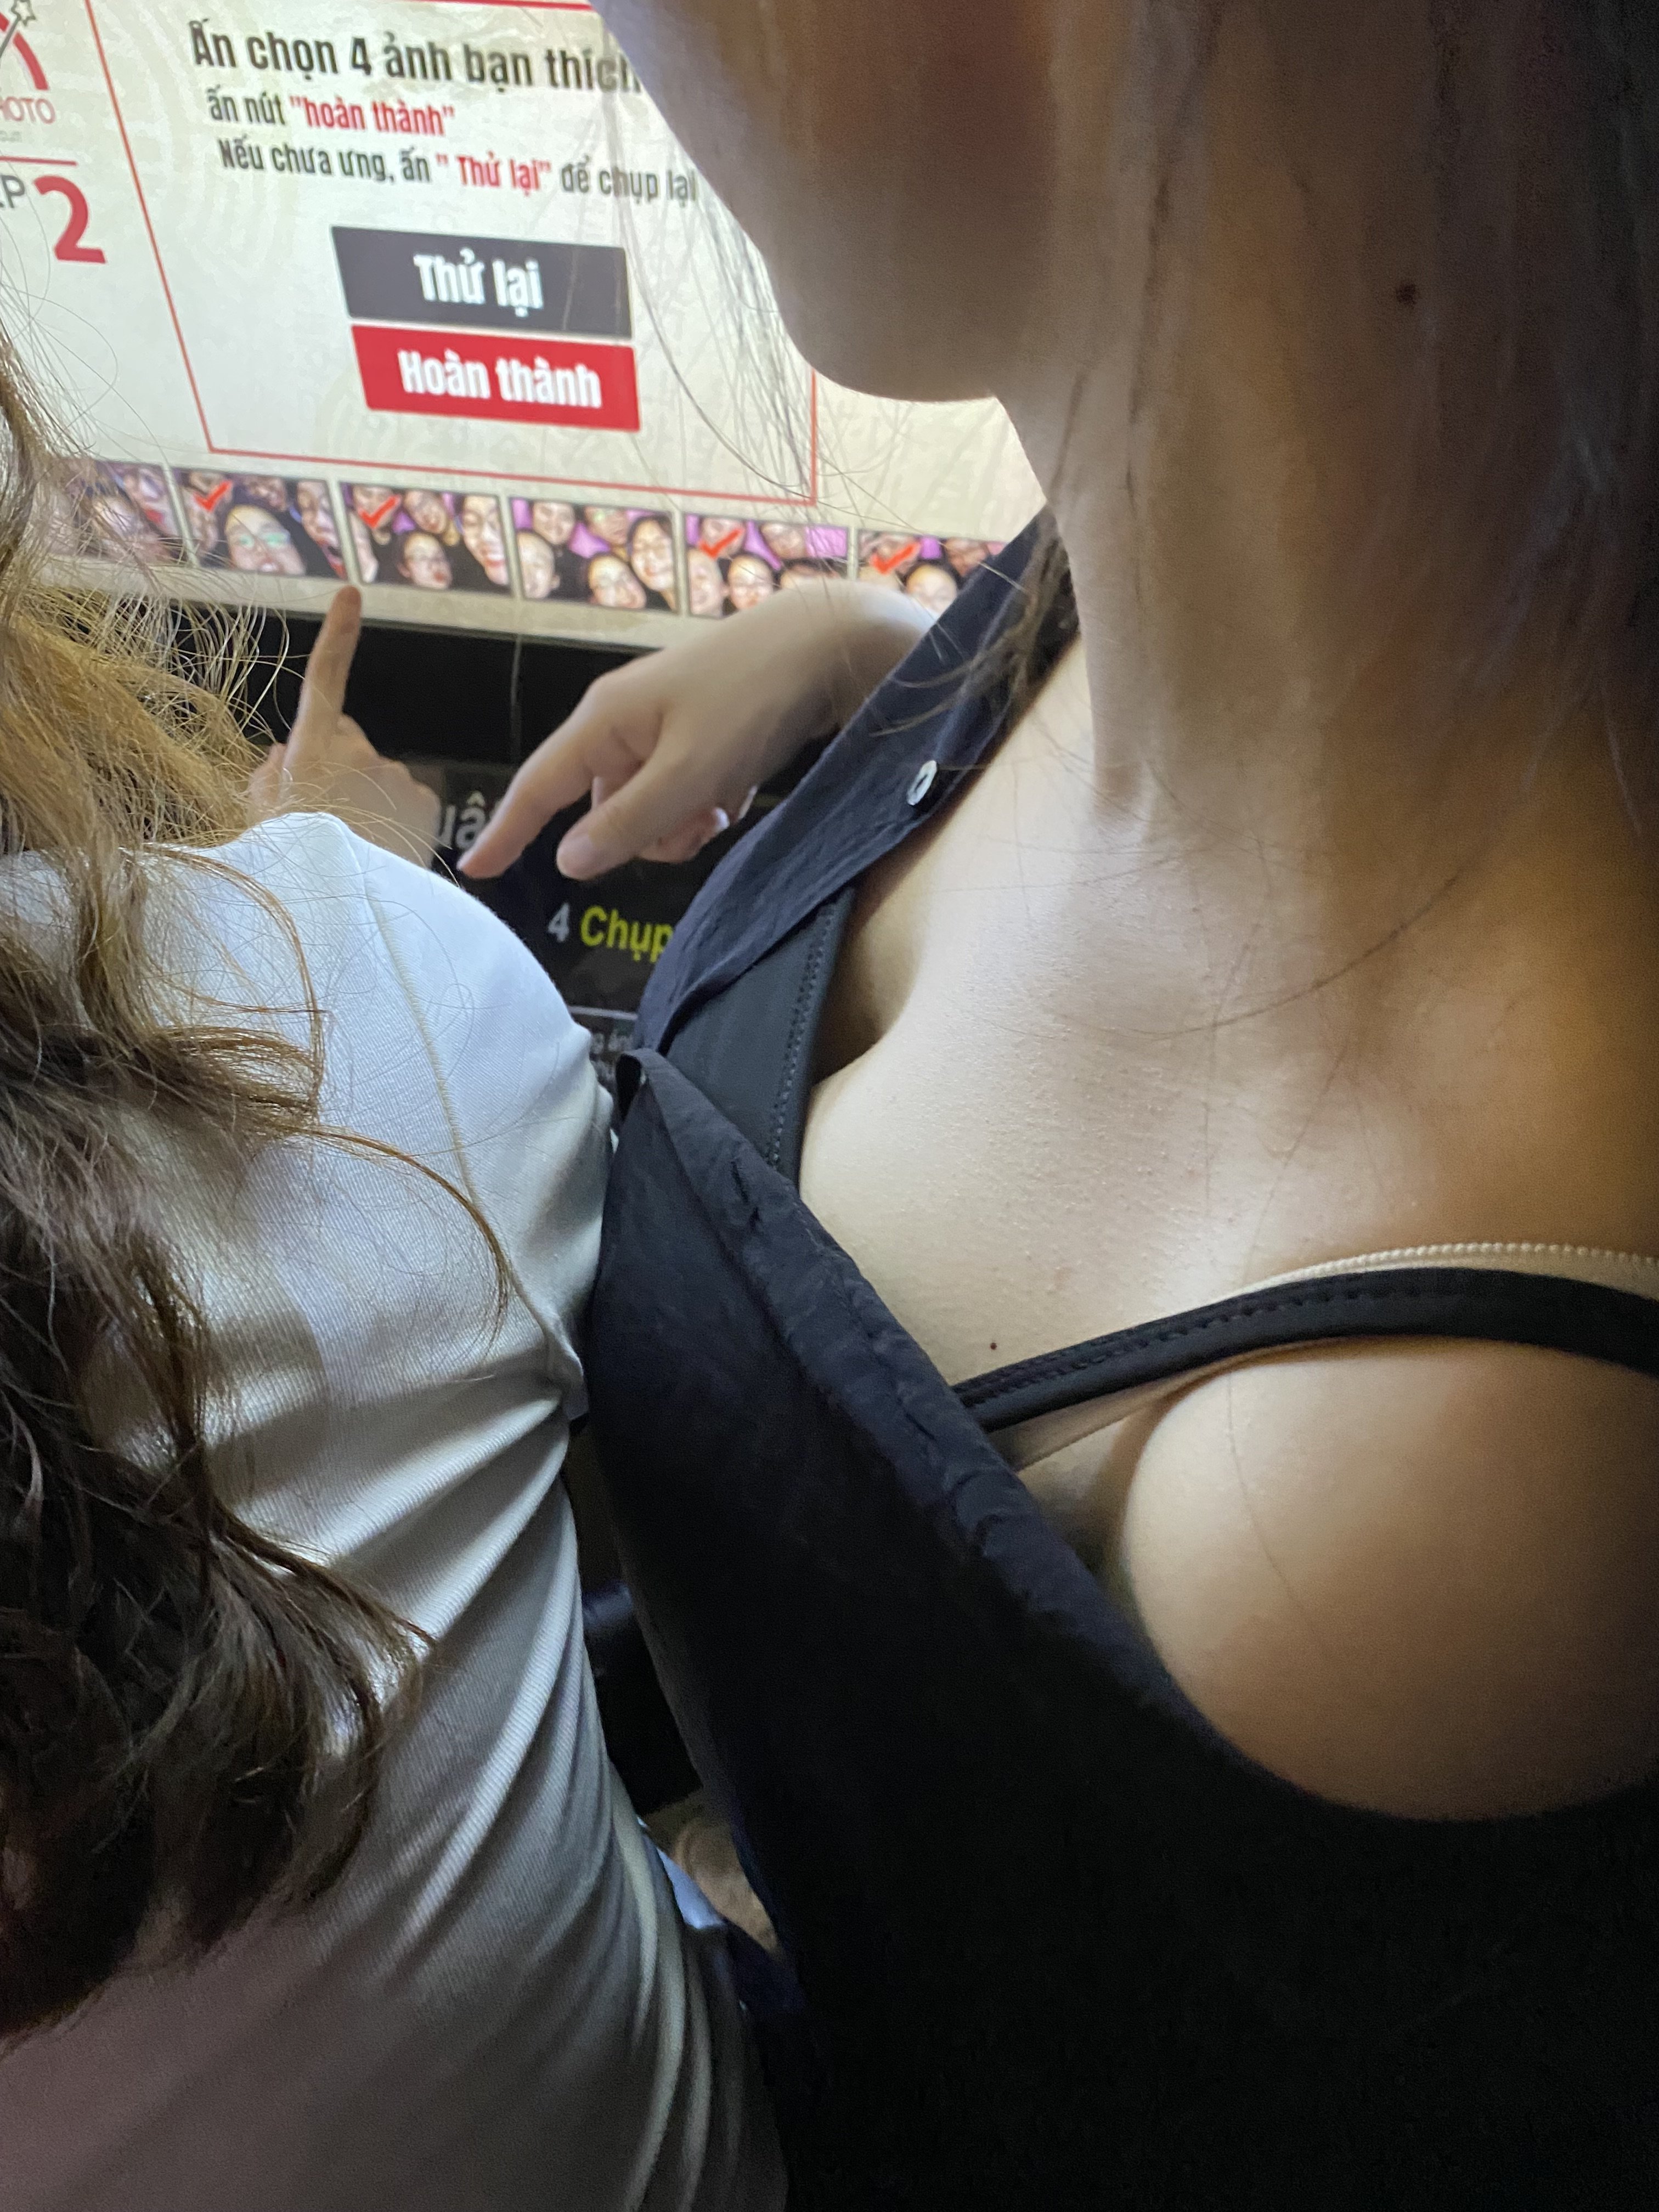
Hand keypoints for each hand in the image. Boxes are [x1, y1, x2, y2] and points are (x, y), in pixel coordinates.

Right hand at [247, 588, 441, 869]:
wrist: (340, 911)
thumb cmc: (291, 867)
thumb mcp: (259, 823)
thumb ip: (269, 778)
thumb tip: (284, 753)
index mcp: (312, 748)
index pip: (325, 679)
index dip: (338, 636)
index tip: (353, 594)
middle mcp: (358, 751)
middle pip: (347, 741)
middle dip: (337, 765)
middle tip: (322, 814)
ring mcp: (396, 775)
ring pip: (377, 774)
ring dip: (367, 796)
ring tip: (353, 841)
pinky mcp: (425, 801)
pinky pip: (406, 798)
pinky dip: (396, 815)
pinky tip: (382, 848)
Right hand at [459, 577, 932, 881]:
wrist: (826, 645)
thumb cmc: (752, 701)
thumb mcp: (690, 774)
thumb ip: (628, 822)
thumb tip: (566, 863)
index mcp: (605, 722)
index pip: (540, 787)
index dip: (508, 832)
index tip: (475, 871)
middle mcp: (624, 722)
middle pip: (604, 809)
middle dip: (647, 832)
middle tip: (701, 818)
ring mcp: (662, 726)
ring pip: (649, 808)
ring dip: (684, 821)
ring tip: (726, 797)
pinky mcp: (698, 732)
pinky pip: (683, 792)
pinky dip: (706, 802)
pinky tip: (739, 788)